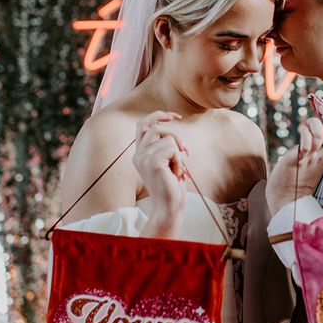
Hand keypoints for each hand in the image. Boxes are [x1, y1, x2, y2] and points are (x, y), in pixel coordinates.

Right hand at [132, 111, 187, 236]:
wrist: (169, 206)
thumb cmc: (171, 187)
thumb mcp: (167, 163)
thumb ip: (165, 147)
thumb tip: (173, 134)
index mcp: (139, 153)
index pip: (143, 124)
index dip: (158, 115)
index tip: (174, 116)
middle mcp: (138, 154)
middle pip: (156, 127)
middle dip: (175, 136)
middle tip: (185, 150)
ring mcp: (143, 157)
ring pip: (168, 138)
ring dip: (178, 154)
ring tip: (176, 169)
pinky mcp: (152, 161)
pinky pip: (172, 148)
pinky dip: (179, 160)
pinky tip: (176, 173)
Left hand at [266, 102, 322, 214]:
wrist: (286, 198)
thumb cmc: (297, 176)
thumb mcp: (311, 159)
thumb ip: (316, 145)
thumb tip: (319, 126)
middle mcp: (320, 156)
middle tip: (322, 109)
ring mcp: (310, 157)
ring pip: (319, 134)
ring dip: (312, 124)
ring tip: (305, 126)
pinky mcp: (298, 160)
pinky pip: (306, 143)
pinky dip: (304, 134)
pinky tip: (299, 135)